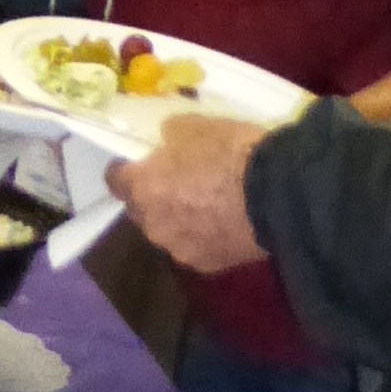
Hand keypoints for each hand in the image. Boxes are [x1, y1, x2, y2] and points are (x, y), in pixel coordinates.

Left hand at [120, 115, 267, 274]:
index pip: (114, 180)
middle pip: (141, 210)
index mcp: (143, 188)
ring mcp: (179, 249)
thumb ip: (171, 136)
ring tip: (210, 206)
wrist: (276, 197)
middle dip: (154, 197)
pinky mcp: (207, 266)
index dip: (126, 170)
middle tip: (179, 182)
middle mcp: (153, 224)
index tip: (140, 162)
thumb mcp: (196, 125)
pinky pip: (197, 247)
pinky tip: (228, 223)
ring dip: (180, 220)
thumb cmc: (230, 154)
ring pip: (169, 232)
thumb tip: (166, 141)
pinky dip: (206, 237)